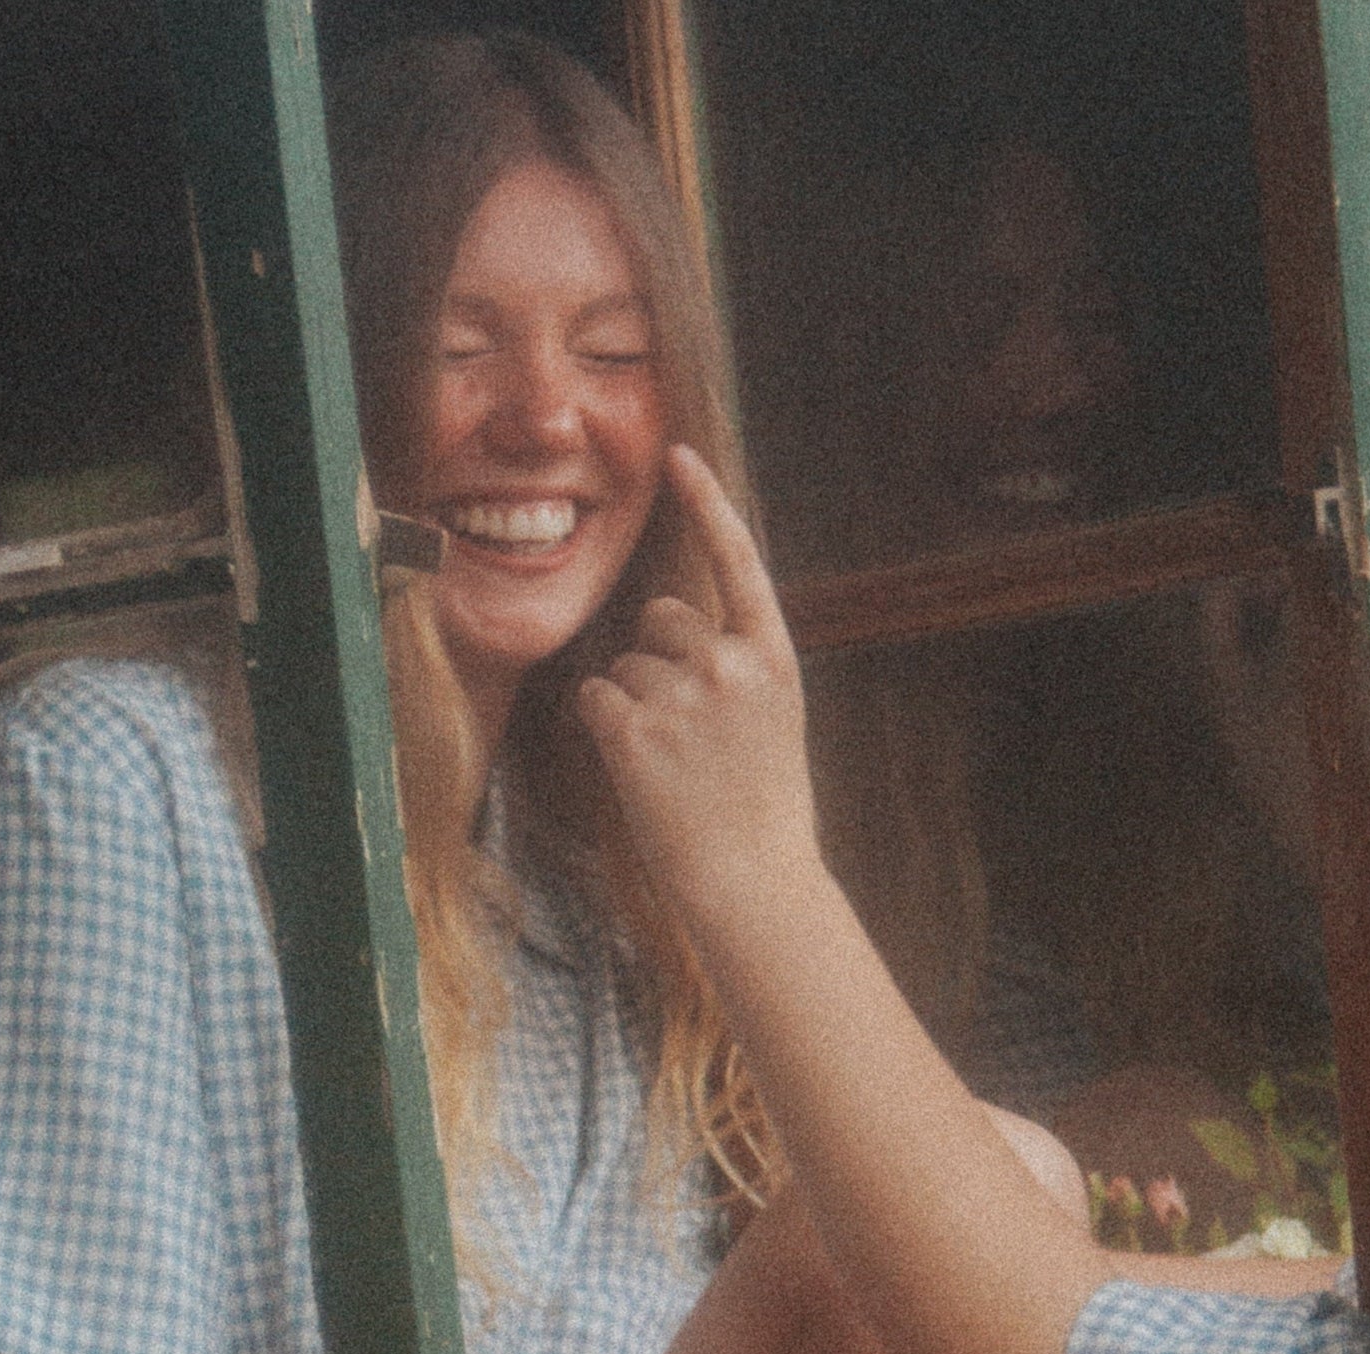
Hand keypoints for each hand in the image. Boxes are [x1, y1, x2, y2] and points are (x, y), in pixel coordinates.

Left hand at [578, 445, 818, 917]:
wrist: (753, 883)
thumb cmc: (761, 809)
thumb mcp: (774, 721)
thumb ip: (736, 665)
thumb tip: (670, 625)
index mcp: (773, 657)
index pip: (736, 561)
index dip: (705, 503)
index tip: (676, 455)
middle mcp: (729, 664)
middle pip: (660, 618)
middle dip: (659, 657)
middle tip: (689, 730)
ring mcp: (681, 696)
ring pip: (625, 664)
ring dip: (634, 704)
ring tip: (673, 762)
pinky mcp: (634, 730)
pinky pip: (595, 696)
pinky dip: (605, 726)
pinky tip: (641, 767)